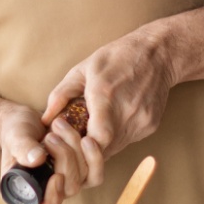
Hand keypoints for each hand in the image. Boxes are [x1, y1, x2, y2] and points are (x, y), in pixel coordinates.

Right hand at [0, 105, 90, 203]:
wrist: (27, 122)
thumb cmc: (15, 133)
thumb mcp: (13, 137)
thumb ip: (22, 148)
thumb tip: (37, 160)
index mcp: (25, 195)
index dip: (51, 202)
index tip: (56, 177)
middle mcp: (47, 195)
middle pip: (68, 190)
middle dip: (65, 159)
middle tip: (50, 136)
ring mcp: (66, 185)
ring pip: (83, 179)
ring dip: (75, 149)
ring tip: (59, 126)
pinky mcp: (79, 174)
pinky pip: (95, 174)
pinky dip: (93, 155)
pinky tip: (84, 138)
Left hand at [43, 29, 174, 178]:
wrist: (158, 53)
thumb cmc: (117, 57)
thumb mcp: (83, 69)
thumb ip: (61, 94)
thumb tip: (45, 119)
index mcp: (106, 96)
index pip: (98, 139)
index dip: (82, 147)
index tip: (70, 140)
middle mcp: (127, 112)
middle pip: (105, 150)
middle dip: (86, 150)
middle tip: (75, 140)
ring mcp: (142, 121)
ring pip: (116, 148)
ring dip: (101, 145)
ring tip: (91, 130)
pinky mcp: (151, 125)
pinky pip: (128, 140)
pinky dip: (115, 137)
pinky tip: (110, 122)